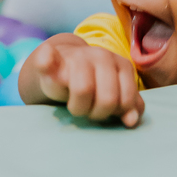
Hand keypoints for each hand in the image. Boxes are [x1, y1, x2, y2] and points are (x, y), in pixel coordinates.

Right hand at [20, 38, 144, 127]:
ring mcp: (77, 55)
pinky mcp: (51, 57)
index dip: (115, 113)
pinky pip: (47, 59)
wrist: (65, 63)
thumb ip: (127, 106)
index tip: (106, 110)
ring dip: (78, 107)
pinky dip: (45, 62)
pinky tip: (45, 64)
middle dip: (97, 113)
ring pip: (83, 90)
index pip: (125, 101)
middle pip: (106, 99)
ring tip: (75, 105)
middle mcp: (102, 56)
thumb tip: (131, 121)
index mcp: (123, 65)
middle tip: (88, 110)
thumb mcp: (116, 93)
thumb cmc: (95, 83)